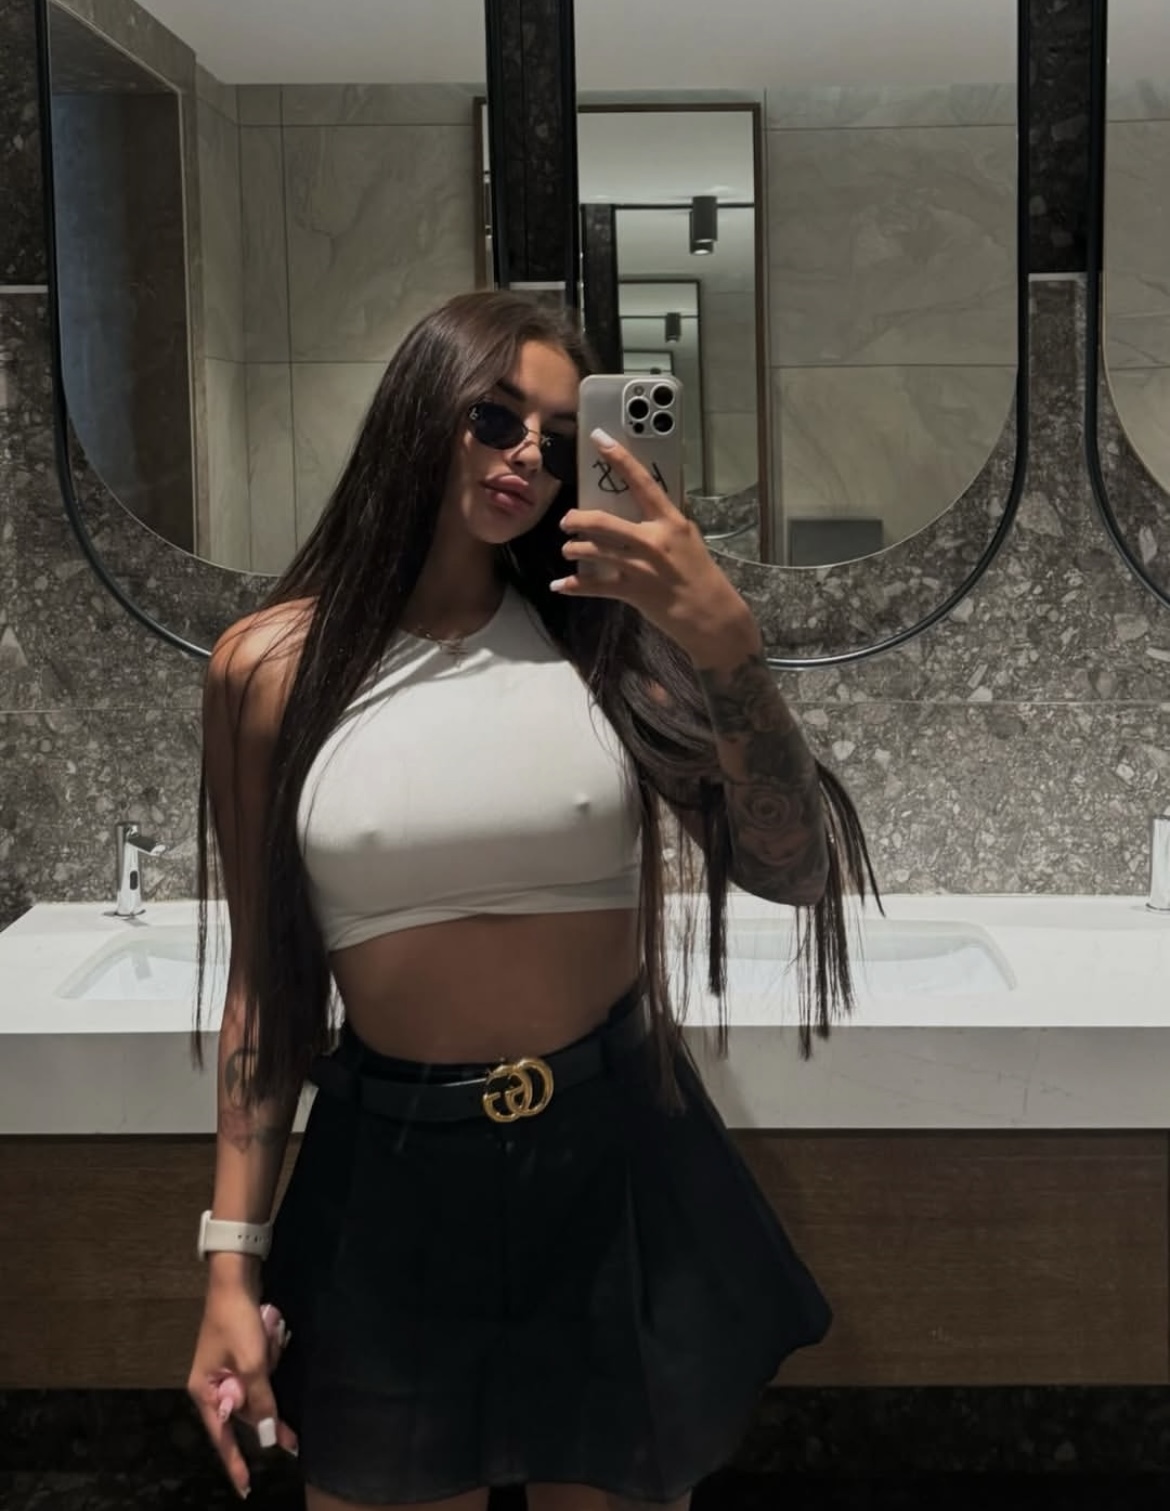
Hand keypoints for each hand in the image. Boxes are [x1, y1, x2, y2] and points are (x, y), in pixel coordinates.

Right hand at [188, 1291, 297, 1498]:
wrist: (236, 1279)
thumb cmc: (237, 1322)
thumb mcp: (252, 1364)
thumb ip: (259, 1402)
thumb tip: (265, 1437)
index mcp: (204, 1391)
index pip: (221, 1436)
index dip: (234, 1462)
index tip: (246, 1488)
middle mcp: (212, 1385)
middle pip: (243, 1414)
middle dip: (267, 1414)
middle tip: (293, 1439)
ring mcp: (226, 1370)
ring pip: (256, 1392)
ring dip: (269, 1371)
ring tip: (271, 1341)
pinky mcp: (240, 1356)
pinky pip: (260, 1373)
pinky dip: (270, 1361)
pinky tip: (273, 1337)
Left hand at [553, 429, 759, 664]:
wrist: (710, 614)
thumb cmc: (700, 574)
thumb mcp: (688, 539)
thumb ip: (664, 522)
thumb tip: (643, 504)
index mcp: (670, 521)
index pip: (642, 482)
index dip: (619, 458)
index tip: (599, 438)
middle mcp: (653, 541)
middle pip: (602, 522)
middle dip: (577, 520)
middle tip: (567, 521)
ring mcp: (641, 568)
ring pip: (593, 552)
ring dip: (574, 550)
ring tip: (569, 549)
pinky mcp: (632, 592)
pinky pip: (593, 586)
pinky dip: (572, 586)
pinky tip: (559, 585)